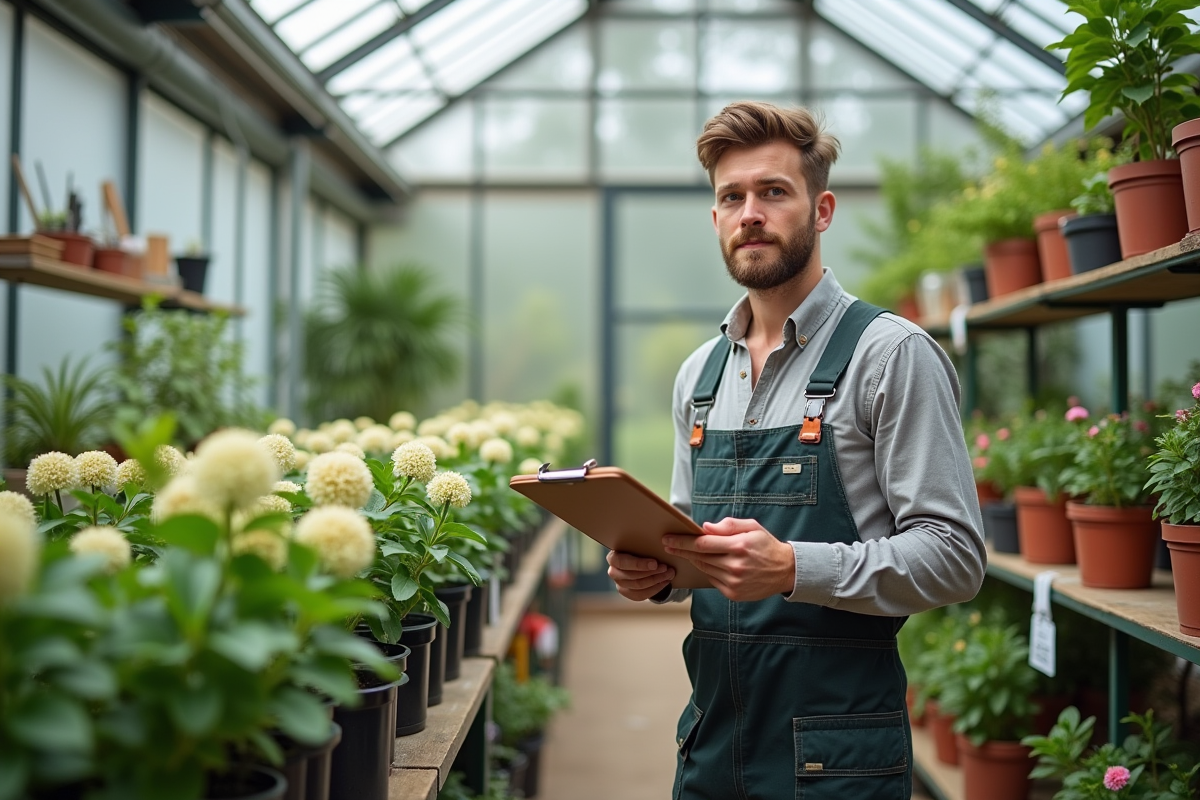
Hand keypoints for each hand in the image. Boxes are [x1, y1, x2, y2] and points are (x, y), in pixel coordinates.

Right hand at [606, 550, 675, 601]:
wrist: (637, 562)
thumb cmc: (638, 550)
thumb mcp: (638, 546)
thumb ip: (642, 546)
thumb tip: (661, 543)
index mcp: (613, 557)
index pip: (623, 562)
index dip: (639, 564)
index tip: (655, 563)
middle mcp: (613, 572)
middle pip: (632, 576)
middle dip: (652, 572)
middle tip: (666, 568)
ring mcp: (619, 584)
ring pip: (639, 585)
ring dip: (657, 580)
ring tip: (669, 574)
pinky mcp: (627, 593)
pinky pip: (642, 594)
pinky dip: (656, 588)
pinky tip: (665, 582)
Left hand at [662, 517, 794, 601]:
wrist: (785, 570)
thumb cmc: (766, 545)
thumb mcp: (752, 527)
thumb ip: (728, 526)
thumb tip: (705, 528)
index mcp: (739, 547)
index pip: (702, 543)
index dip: (682, 541)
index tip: (668, 538)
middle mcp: (735, 566)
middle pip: (699, 557)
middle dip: (681, 550)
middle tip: (668, 544)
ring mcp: (734, 582)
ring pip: (704, 569)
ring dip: (694, 560)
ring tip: (687, 552)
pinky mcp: (733, 593)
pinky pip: (712, 580)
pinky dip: (707, 571)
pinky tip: (707, 563)